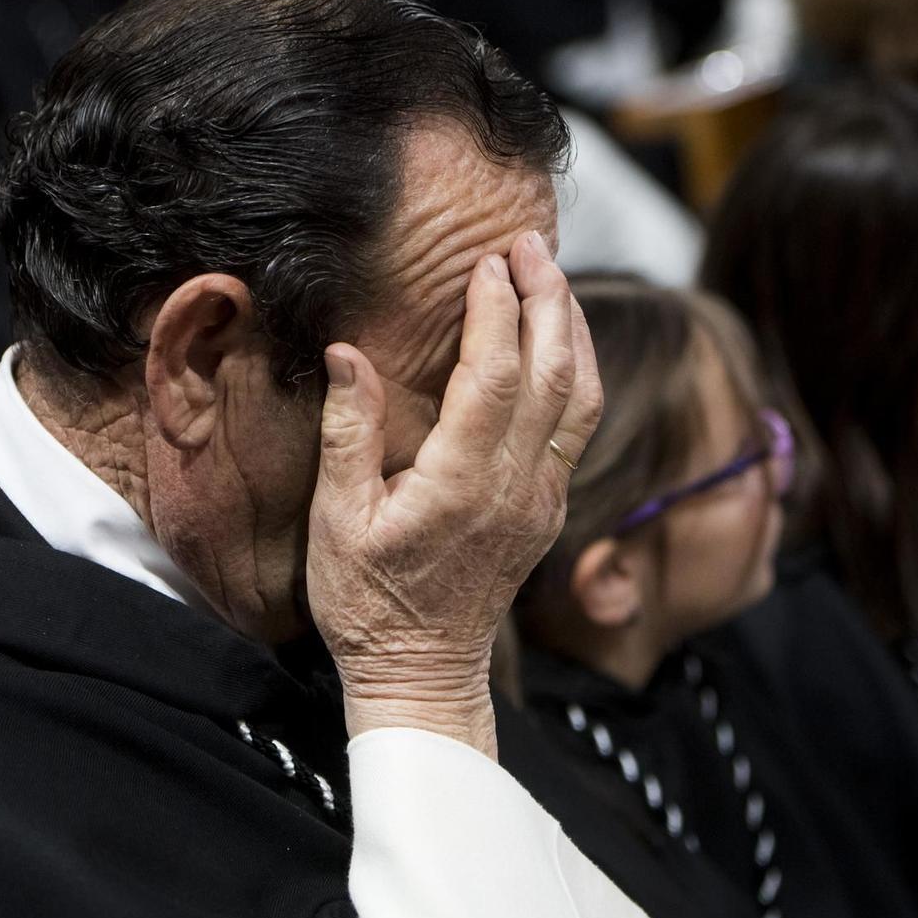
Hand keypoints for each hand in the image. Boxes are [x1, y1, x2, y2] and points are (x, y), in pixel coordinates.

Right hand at [307, 232, 601, 759]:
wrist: (422, 675)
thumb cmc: (365, 603)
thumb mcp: (335, 521)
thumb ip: (348, 433)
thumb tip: (347, 352)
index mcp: (462, 483)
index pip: (494, 373)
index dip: (497, 308)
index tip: (487, 260)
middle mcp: (517, 486)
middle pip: (555, 370)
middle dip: (547, 297)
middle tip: (527, 242)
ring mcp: (542, 498)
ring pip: (582, 396)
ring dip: (573, 328)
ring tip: (552, 277)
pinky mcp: (550, 509)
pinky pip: (580, 425)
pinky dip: (577, 370)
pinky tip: (560, 342)